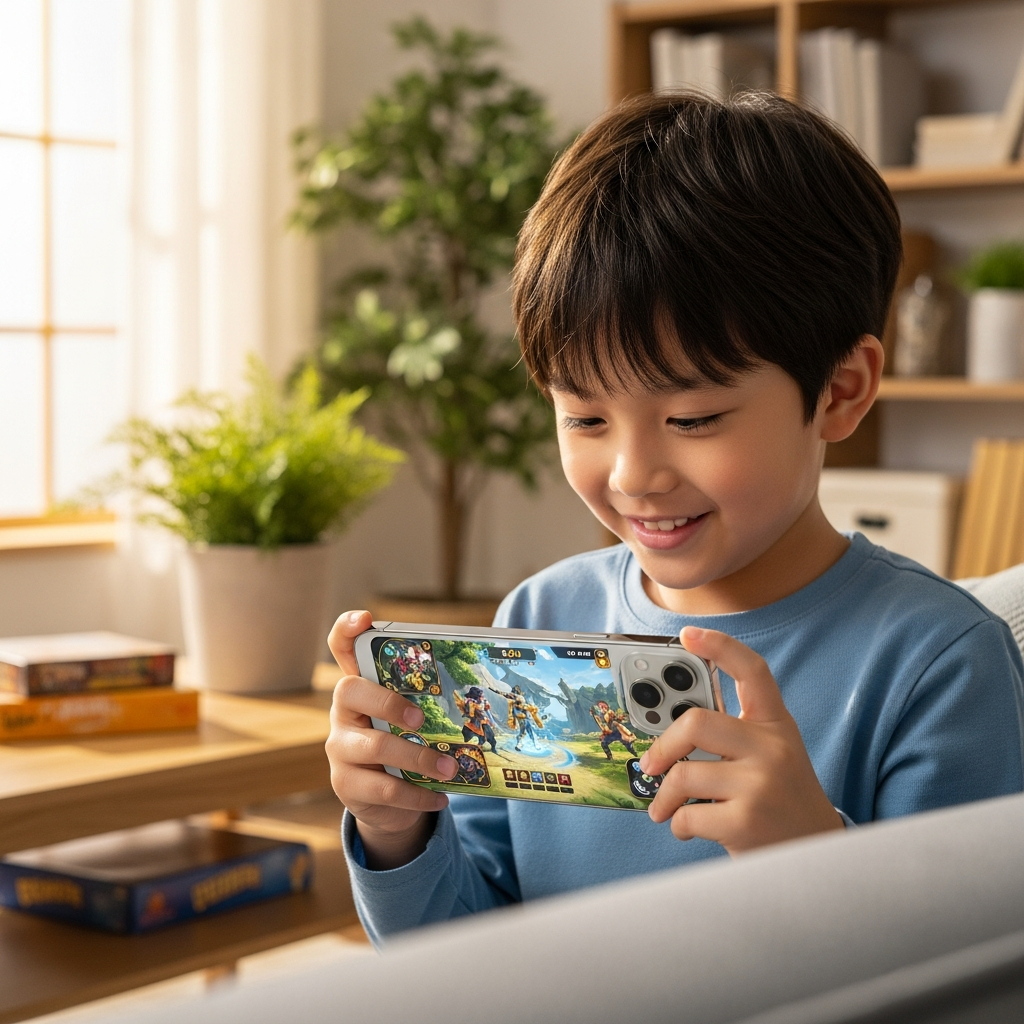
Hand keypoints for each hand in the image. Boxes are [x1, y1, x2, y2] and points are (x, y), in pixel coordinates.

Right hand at [326, 610, 455, 869]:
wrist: (382, 801)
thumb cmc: (404, 744)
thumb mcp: (410, 719)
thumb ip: (427, 699)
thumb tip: (484, 680)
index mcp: (360, 688)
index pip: (340, 648)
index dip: (346, 630)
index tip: (365, 619)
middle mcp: (342, 713)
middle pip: (349, 692)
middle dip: (388, 702)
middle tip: (421, 719)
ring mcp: (340, 749)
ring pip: (373, 746)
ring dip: (418, 758)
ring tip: (450, 769)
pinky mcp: (347, 785)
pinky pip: (384, 788)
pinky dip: (418, 795)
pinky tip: (440, 797)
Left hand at [639, 626, 842, 854]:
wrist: (818, 857)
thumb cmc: (780, 800)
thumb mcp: (770, 757)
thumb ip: (732, 735)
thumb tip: (665, 727)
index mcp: (776, 725)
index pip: (752, 671)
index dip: (719, 646)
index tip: (688, 634)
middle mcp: (772, 748)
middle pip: (695, 723)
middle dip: (663, 747)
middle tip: (652, 764)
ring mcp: (760, 784)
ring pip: (683, 775)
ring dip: (665, 798)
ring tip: (666, 808)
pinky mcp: (746, 822)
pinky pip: (686, 816)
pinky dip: (678, 826)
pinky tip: (688, 829)